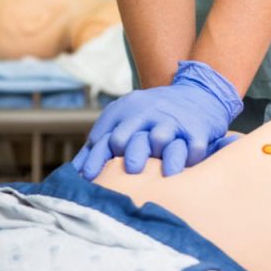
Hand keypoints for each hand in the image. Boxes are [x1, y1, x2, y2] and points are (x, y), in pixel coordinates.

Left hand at [73, 60, 241, 178]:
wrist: (195, 93)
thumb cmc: (150, 116)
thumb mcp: (123, 120)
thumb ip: (99, 145)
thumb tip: (74, 172)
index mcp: (126, 114)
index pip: (107, 138)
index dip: (96, 159)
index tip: (89, 177)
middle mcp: (148, 115)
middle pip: (133, 136)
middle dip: (130, 152)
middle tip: (130, 169)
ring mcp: (172, 122)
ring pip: (162, 138)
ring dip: (161, 152)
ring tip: (164, 171)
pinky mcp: (197, 130)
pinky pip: (193, 145)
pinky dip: (191, 156)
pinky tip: (188, 167)